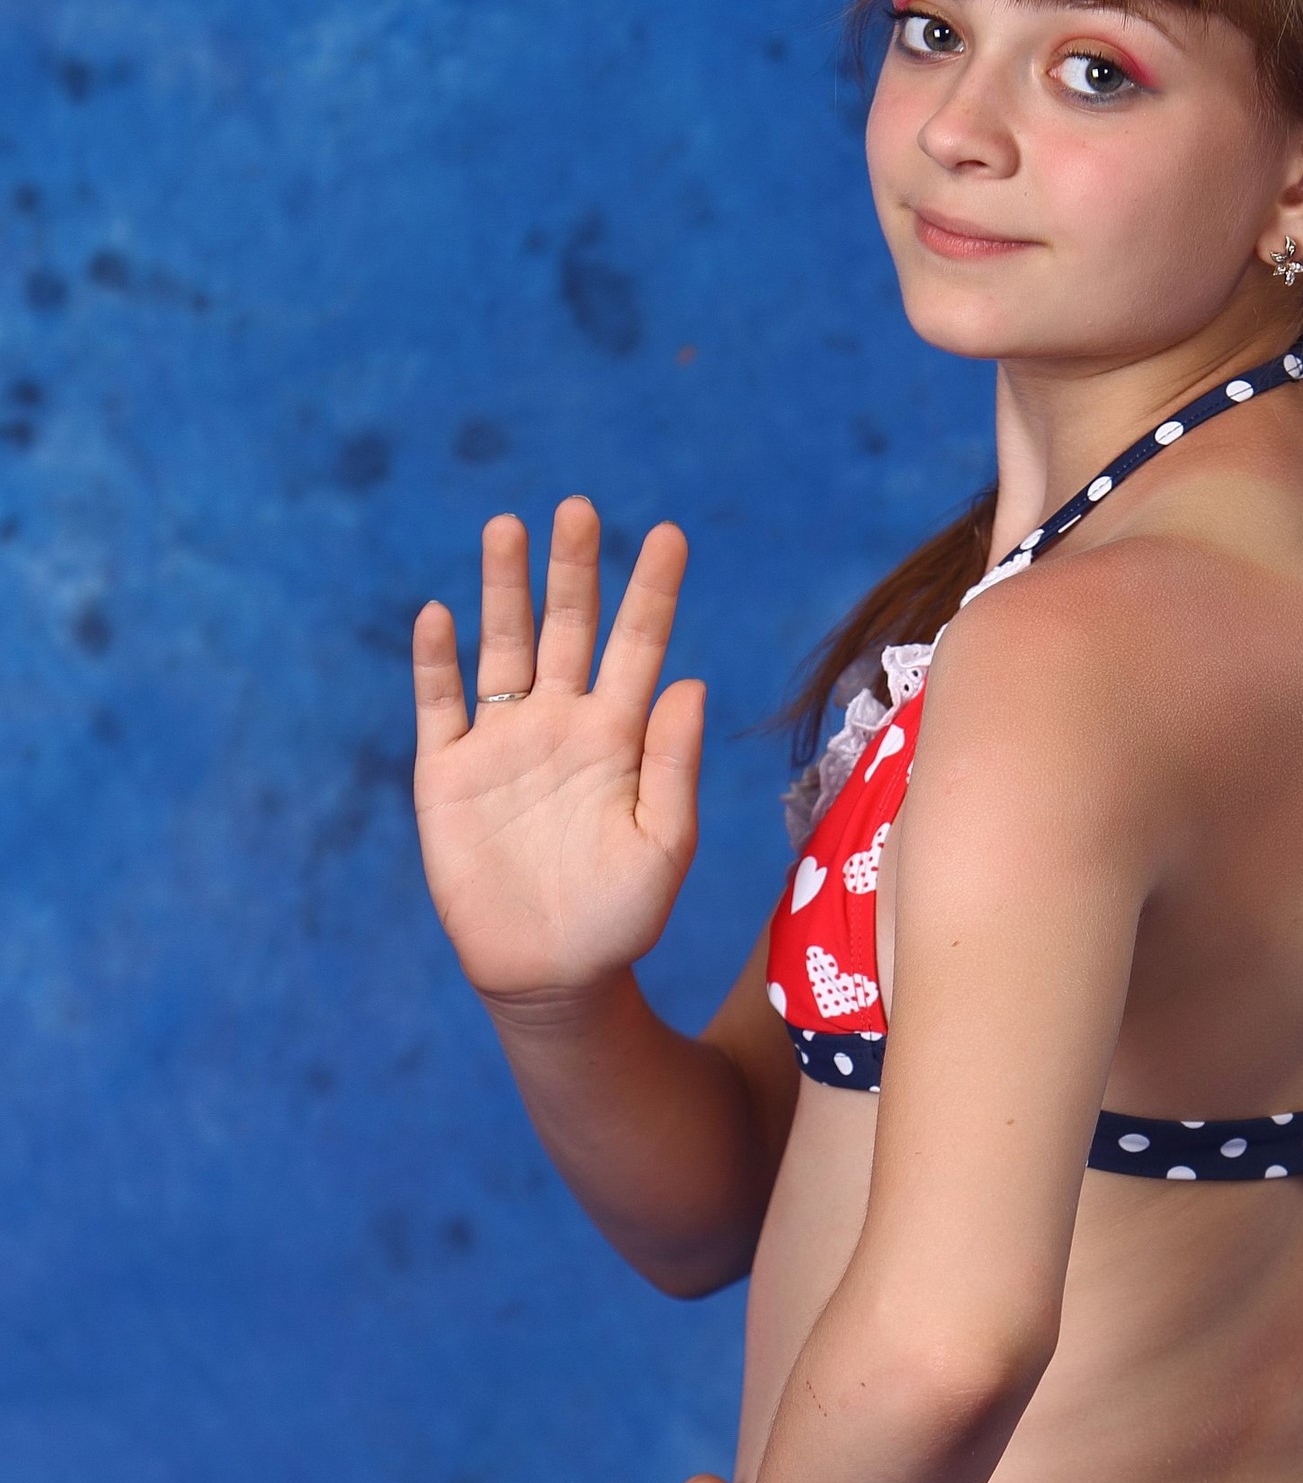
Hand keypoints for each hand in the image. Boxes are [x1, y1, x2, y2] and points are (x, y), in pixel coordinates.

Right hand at [412, 496, 704, 1002]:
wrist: (550, 975)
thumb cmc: (619, 918)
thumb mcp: (664, 846)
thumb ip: (673, 764)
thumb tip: (687, 680)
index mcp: (619, 739)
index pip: (638, 647)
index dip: (651, 591)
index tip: (669, 533)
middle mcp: (561, 727)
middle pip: (566, 629)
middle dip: (572, 568)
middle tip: (577, 507)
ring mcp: (502, 745)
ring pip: (501, 649)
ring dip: (503, 589)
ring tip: (507, 526)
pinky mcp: (447, 775)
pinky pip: (438, 705)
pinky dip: (435, 661)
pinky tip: (439, 615)